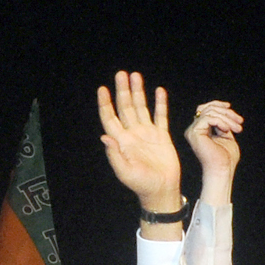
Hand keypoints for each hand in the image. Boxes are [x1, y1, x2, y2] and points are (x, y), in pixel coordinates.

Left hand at [96, 70, 181, 213]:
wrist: (162, 191)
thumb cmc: (141, 185)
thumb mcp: (125, 172)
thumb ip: (114, 154)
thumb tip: (104, 136)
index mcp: (122, 142)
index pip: (110, 118)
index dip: (105, 104)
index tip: (102, 89)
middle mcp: (133, 135)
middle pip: (125, 108)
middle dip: (122, 91)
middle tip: (121, 74)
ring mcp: (147, 134)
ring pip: (141, 108)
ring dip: (138, 92)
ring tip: (135, 76)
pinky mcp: (161, 136)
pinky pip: (160, 116)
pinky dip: (160, 103)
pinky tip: (158, 91)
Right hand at [184, 100, 242, 192]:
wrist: (222, 170)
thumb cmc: (226, 158)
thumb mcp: (226, 135)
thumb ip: (223, 123)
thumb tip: (224, 109)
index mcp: (200, 130)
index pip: (205, 109)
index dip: (217, 104)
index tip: (230, 107)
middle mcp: (193, 130)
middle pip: (209, 109)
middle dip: (227, 113)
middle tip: (240, 122)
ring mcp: (192, 131)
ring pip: (210, 112)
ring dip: (227, 118)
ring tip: (237, 128)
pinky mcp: (194, 133)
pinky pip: (208, 118)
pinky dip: (221, 122)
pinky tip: (227, 130)